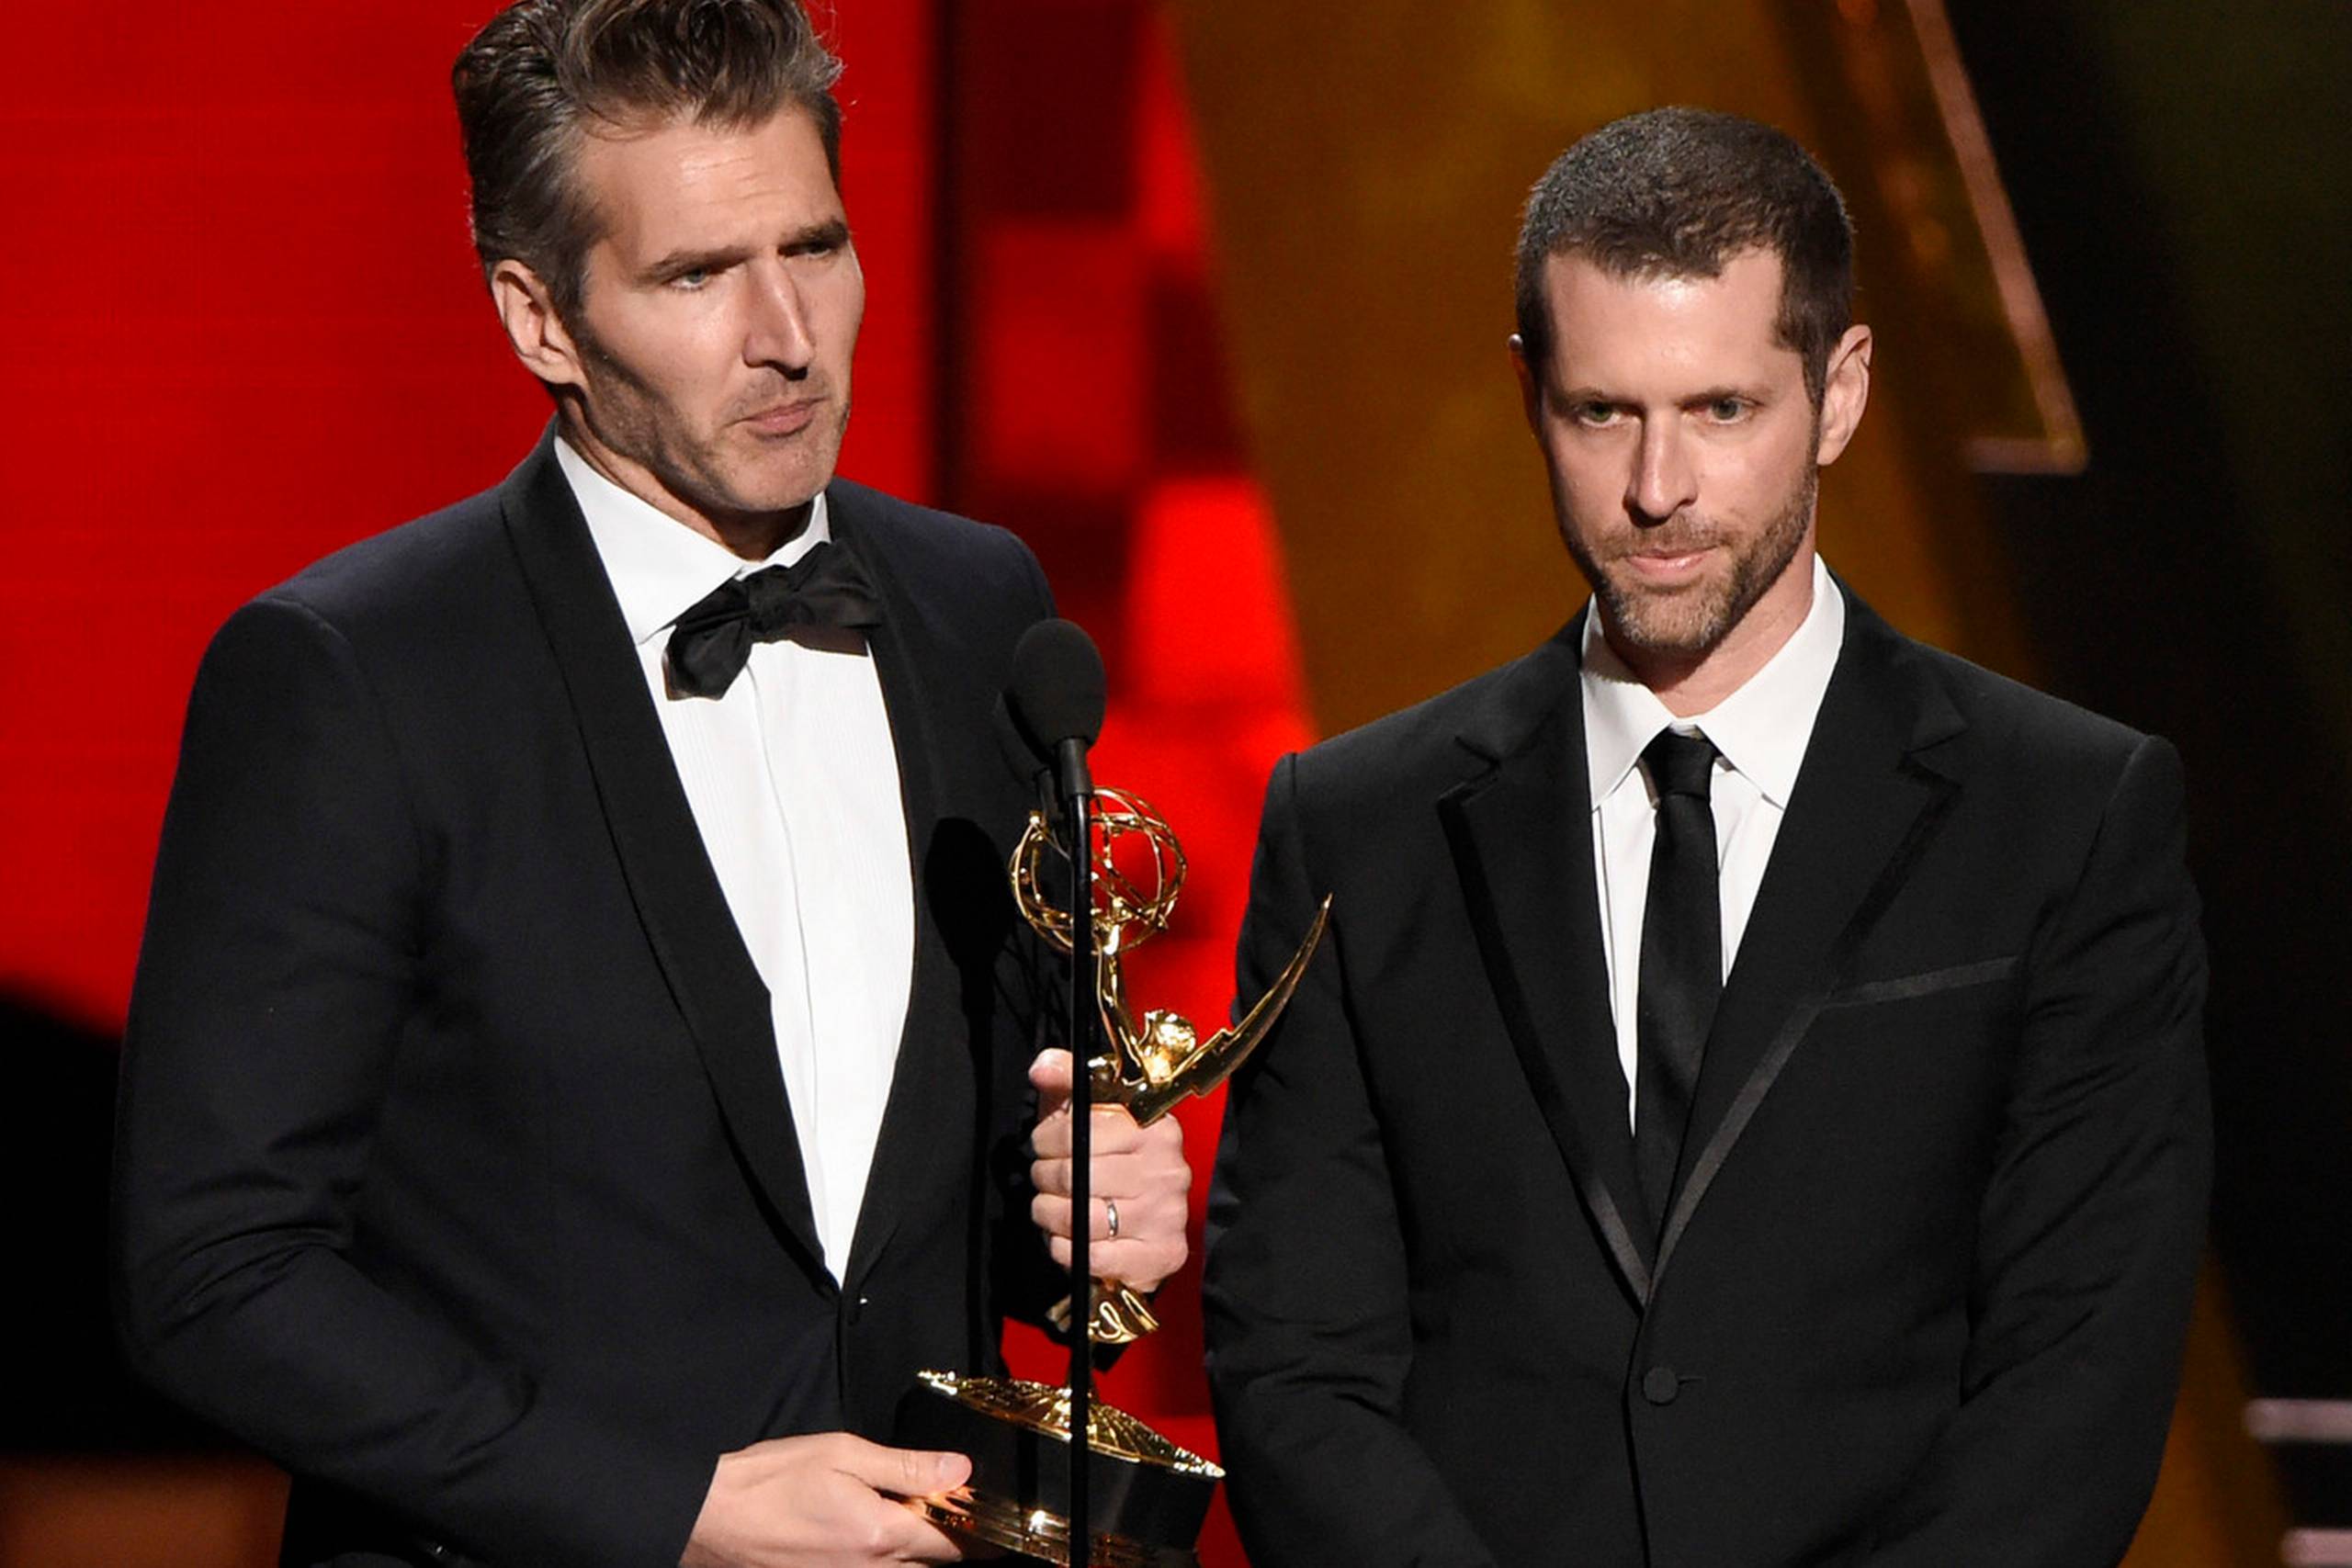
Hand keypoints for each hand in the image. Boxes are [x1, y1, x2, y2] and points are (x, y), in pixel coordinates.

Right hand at [680, 1432, 971, 1566]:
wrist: (709, 1517)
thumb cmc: (770, 1480)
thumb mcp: (843, 1454)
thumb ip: (907, 1467)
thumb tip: (960, 1470)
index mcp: (881, 1536)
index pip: (955, 1546)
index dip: (981, 1531)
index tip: (995, 1517)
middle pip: (934, 1564)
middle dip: (951, 1539)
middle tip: (953, 1507)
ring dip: (917, 1550)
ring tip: (912, 1515)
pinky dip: (885, 1559)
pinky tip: (873, 1531)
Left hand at [1027, 1048, 1190, 1293]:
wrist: (1147, 1225)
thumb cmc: (1112, 1162)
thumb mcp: (1090, 1113)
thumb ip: (1068, 1080)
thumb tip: (1041, 1066)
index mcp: (1155, 1128)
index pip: (1081, 1131)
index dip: (1048, 1138)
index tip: (1043, 1144)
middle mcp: (1167, 1170)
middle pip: (1079, 1176)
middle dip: (1046, 1178)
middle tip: (1044, 1179)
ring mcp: (1167, 1215)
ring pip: (1081, 1218)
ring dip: (1051, 1215)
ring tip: (1049, 1207)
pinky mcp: (1162, 1254)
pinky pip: (1094, 1256)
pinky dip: (1067, 1248)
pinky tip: (1067, 1238)